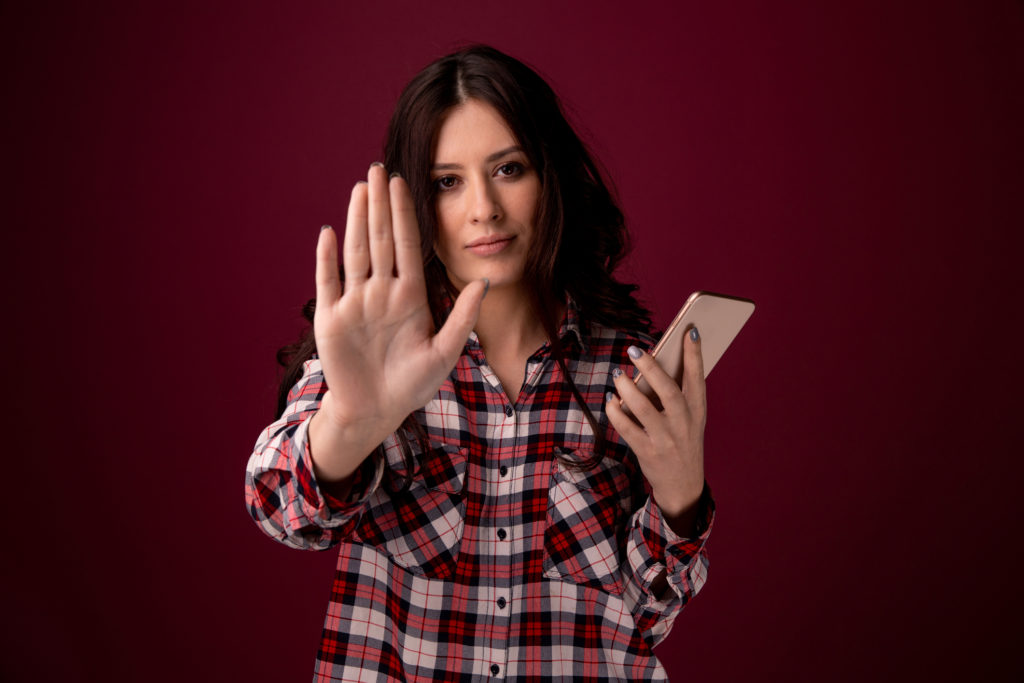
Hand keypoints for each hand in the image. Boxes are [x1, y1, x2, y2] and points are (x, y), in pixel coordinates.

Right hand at [309, 163, 486, 481]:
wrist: (376, 411)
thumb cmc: (411, 384)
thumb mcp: (445, 352)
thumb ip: (462, 317)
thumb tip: (484, 281)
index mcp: (409, 297)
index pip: (406, 246)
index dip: (404, 214)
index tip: (405, 182)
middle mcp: (381, 294)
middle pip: (380, 240)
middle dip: (380, 205)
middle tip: (380, 169)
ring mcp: (354, 304)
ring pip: (356, 253)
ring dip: (356, 221)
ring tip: (360, 189)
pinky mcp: (331, 320)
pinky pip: (328, 283)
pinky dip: (327, 259)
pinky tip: (328, 233)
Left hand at [606, 328, 706, 535]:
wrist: (684, 485)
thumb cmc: (683, 441)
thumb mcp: (690, 419)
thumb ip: (678, 394)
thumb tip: (652, 363)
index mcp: (698, 411)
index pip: (698, 378)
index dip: (694, 354)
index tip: (689, 330)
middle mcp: (684, 424)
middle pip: (669, 392)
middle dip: (652, 369)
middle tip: (634, 350)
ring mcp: (666, 439)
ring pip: (644, 409)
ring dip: (627, 389)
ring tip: (618, 374)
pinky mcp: (647, 452)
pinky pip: (627, 429)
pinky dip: (616, 413)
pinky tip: (610, 401)